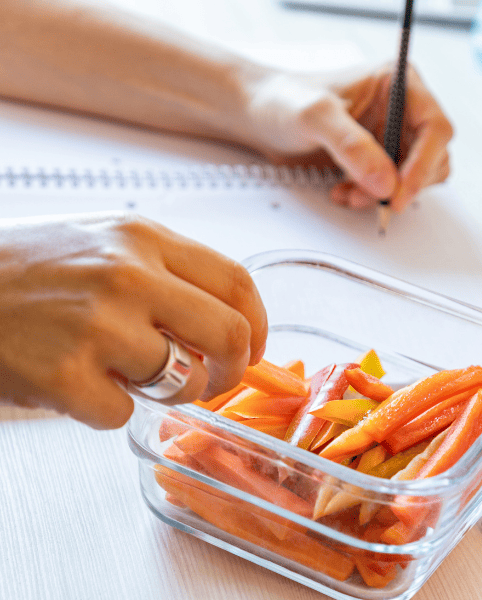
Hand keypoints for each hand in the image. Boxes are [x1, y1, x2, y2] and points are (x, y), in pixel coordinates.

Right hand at [0, 213, 267, 428]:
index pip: (237, 281)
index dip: (259, 324)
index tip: (254, 347)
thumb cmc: (28, 270)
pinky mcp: (64, 375)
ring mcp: (97, 325)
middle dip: (234, 369)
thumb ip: (168, 276)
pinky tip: (79, 383)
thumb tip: (230, 323)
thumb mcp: (103, 244)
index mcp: (143, 237)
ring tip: (132, 375)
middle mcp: (127, 274)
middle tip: (216, 380)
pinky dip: (110, 407)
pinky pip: (123, 411)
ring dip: (169, 392)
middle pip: (230, 333)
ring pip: (184, 381)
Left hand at [247, 64, 452, 212]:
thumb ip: (352, 146)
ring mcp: (389, 136)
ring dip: (384, 194)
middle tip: (373, 199)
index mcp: (398, 83)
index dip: (423, 164)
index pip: (434, 127)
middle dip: (403, 184)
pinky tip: (343, 192)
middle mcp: (400, 109)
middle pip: (431, 157)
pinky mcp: (375, 159)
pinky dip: (370, 198)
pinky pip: (388, 188)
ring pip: (411, 177)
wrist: (260, 117)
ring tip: (349, 194)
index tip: (400, 192)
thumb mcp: (316, 116)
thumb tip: (385, 182)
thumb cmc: (283, 100)